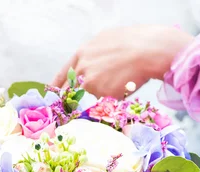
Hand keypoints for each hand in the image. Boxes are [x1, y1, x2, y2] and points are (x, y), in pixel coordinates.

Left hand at [52, 25, 191, 98]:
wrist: (146, 51)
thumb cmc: (131, 42)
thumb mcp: (105, 41)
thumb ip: (93, 55)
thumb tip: (90, 63)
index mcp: (81, 54)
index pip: (63, 74)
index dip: (58, 86)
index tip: (54, 94)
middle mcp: (81, 69)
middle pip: (73, 90)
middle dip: (79, 96)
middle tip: (91, 98)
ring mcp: (89, 83)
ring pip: (91, 97)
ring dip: (101, 96)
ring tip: (118, 83)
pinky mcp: (100, 95)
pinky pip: (103, 102)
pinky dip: (111, 99)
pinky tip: (123, 86)